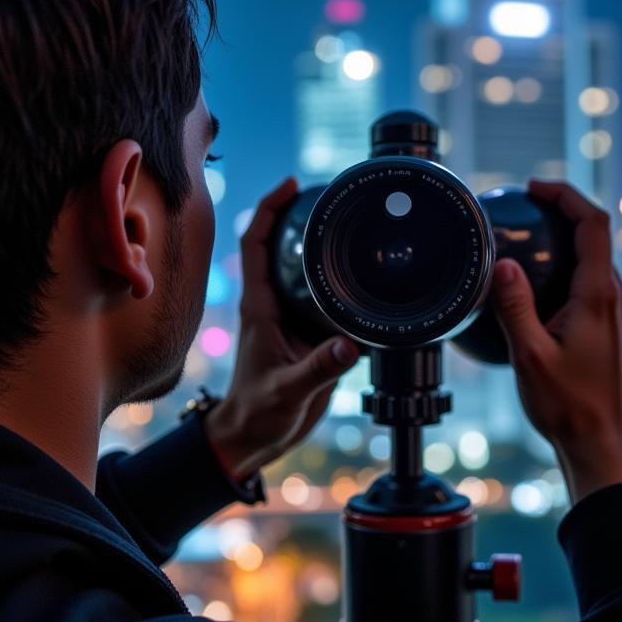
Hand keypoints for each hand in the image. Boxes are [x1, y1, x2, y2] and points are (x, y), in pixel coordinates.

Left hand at [203, 176, 360, 479]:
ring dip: (322, 241)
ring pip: (304, 267)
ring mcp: (293, 317)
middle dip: (298, 211)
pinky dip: (343, 276)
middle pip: (280, 244)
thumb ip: (318, 369)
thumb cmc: (259, 413)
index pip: (256, 243)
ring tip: (351, 217)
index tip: (292, 184)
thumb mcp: (288, 391)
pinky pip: (326, 294)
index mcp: (260, 307)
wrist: (255, 438)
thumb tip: (350, 345)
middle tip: (329, 189)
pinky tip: (366, 273)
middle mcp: (274, 304)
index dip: (269, 208)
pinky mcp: (312, 334)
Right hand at [489, 178, 621, 504]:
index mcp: (600, 297)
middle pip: (596, 238)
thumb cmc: (567, 407)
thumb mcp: (529, 356)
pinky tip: (541, 292)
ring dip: (566, 246)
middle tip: (524, 211)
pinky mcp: (618, 331)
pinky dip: (570, 274)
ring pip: (596, 264)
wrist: (601, 447)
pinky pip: (596, 288)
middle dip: (562, 215)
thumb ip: (514, 307)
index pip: (592, 223)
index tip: (535, 187)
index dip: (565, 195)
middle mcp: (618, 300)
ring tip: (529, 245)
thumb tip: (502, 265)